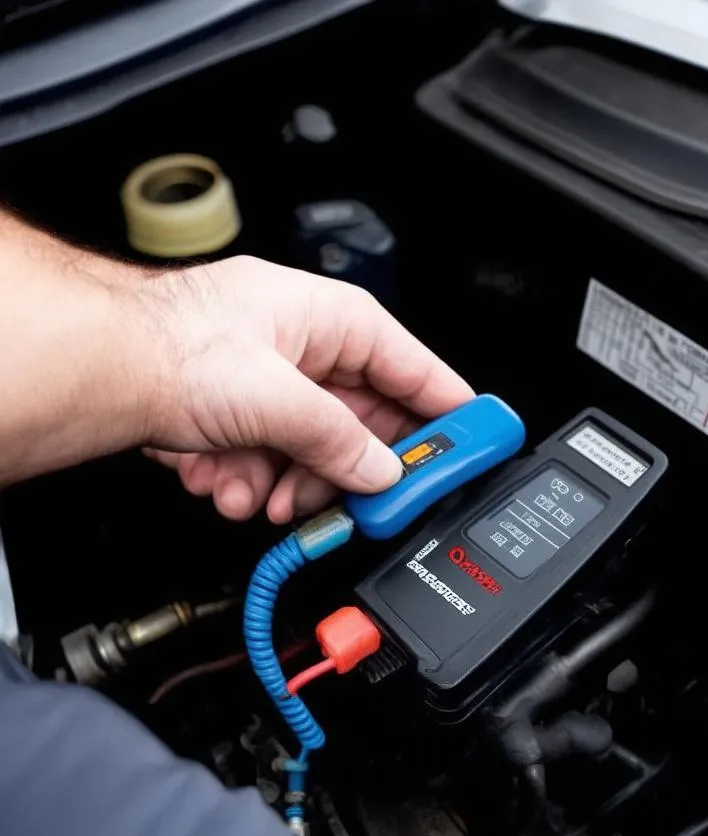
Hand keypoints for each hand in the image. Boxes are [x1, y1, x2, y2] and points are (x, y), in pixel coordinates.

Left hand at [143, 256, 473, 522]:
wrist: (93, 367)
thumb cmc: (169, 344)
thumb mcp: (275, 396)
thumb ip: (339, 440)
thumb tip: (380, 473)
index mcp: (332, 320)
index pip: (416, 369)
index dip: (449, 412)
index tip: (477, 446)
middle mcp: (307, 349)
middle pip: (363, 424)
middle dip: (349, 470)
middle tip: (359, 505)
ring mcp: (274, 384)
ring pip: (317, 453)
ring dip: (292, 485)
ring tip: (264, 497)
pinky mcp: (243, 416)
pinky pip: (275, 461)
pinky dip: (253, 481)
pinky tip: (227, 482)